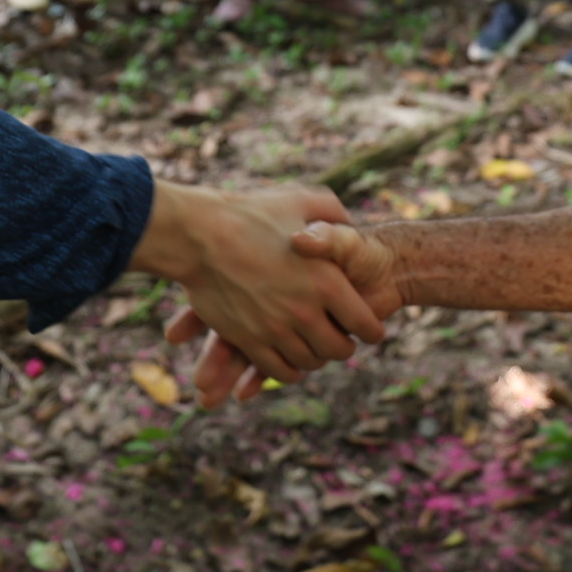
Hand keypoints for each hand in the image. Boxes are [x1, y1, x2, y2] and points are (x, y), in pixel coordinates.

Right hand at [133, 183, 387, 402]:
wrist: (199, 233)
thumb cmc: (252, 213)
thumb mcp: (304, 200)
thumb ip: (333, 215)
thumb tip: (348, 223)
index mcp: (326, 281)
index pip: (364, 324)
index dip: (372, 329)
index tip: (371, 330)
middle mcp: (305, 311)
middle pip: (338, 350)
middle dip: (344, 346)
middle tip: (343, 340)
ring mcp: (275, 329)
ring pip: (309, 362)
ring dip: (316, 358)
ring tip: (316, 347)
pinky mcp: (249, 340)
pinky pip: (277, 370)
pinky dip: (289, 371)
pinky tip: (290, 360)